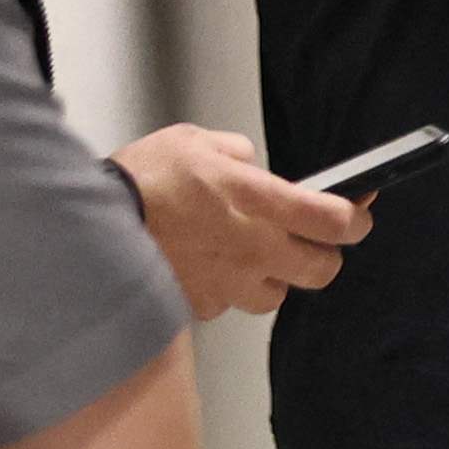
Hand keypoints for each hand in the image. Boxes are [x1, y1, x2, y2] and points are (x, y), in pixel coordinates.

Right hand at [112, 123, 363, 319]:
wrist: (90, 227)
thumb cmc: (139, 182)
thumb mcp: (192, 142)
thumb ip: (234, 153)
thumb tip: (250, 165)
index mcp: (257, 201)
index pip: (334, 219)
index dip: (356, 219)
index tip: (358, 215)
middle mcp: (253, 248)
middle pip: (322, 270)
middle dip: (324, 256)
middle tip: (312, 242)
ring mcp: (231, 282)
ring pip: (278, 294)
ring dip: (274, 278)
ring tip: (251, 257)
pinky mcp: (205, 306)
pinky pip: (230, 304)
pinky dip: (227, 290)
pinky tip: (207, 268)